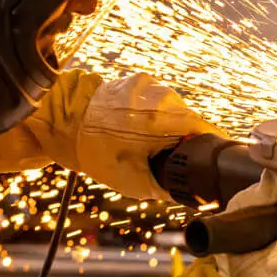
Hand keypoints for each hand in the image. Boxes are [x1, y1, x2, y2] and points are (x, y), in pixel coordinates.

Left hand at [75, 74, 221, 199]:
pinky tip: (138, 128)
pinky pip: (157, 100)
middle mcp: (163, 97)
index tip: (212, 159)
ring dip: (169, 126)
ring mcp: (150, 85)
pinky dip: (154, 115)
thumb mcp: (134, 181)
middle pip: (190, 120)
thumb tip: (190, 195)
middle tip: (173, 159)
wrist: (64, 122)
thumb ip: (167, 189)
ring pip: (174, 110)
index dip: (211, 147)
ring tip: (149, 143)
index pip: (207, 130)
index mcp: (166, 119)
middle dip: (186, 139)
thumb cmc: (97, 151)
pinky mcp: (138, 80)